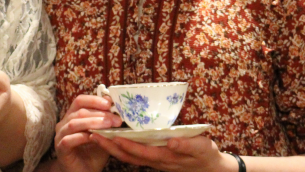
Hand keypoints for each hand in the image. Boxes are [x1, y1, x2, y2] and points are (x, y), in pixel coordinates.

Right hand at [53, 95, 120, 171]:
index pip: (80, 101)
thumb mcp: (103, 135)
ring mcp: (60, 135)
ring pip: (74, 123)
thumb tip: (118, 109)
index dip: (94, 99)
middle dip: (99, 113)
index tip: (110, 103)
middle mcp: (64, 123)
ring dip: (93, 122)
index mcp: (73, 116)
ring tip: (108, 125)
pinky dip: (82, 137)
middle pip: (79, 111)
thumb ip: (107, 123)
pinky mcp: (60, 148)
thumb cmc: (93, 153)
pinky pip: (69, 140)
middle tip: (116, 119)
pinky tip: (94, 138)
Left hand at [92, 133, 230, 171]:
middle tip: (93, 135)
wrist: (211, 168)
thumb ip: (187, 145)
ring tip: (97, 135)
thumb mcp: (202, 148)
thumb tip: (171, 142)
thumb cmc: (206, 155)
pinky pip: (134, 154)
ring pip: (129, 157)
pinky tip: (113, 138)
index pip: (141, 152)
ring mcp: (154, 161)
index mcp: (166, 158)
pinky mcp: (155, 158)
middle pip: (128, 156)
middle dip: (110, 147)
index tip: (112, 136)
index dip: (126, 145)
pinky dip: (122, 147)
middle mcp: (156, 161)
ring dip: (112, 147)